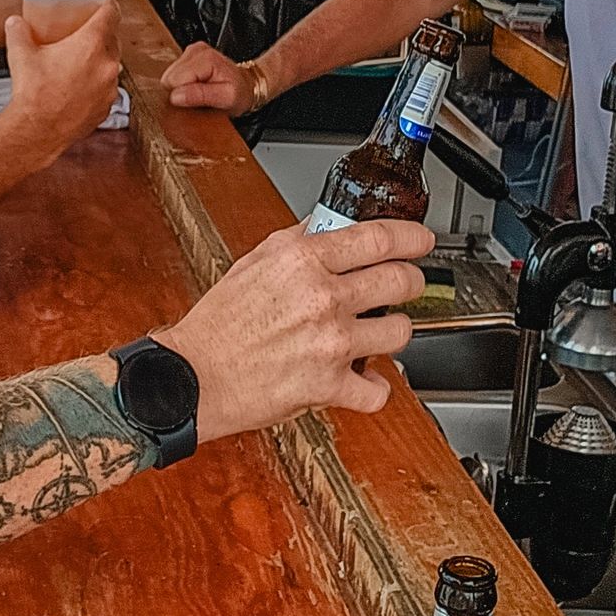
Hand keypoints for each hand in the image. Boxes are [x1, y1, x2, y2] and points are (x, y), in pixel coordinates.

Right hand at [0, 6, 119, 148]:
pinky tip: (79, 86)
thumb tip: (15, 22)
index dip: (108, 5)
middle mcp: (106, 65)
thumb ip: (18, 31)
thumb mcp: (20, 53)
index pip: (111, 14)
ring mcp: (109, 88)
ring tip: (80, 62)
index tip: (103, 4)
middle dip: (101, 35)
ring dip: (99, 61)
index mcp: (91, 44)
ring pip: (111, 66)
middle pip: (113, 39)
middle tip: (85, 33)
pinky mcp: (106, 107)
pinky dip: (97, 84)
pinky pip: (106, 88)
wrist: (36, 131)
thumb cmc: (33, 94)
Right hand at [161, 218, 432, 438]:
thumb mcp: (253, 262)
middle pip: (401, 280)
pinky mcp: (328, 386)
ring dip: (394, 332)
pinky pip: (377, 390)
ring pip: (400, 332)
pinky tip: (365, 379)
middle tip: (408, 284)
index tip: (422, 240)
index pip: (377, 238)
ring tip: (379, 333)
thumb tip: (328, 226)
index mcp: (302, 260)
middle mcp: (322, 297)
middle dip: (412, 281)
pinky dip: (375, 388)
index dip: (411, 237)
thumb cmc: (217, 324)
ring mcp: (330, 343)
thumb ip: (296, 242)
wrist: (194, 376)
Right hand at [162, 41, 259, 113]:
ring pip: (169, 76)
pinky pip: (173, 74)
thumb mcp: (226, 99)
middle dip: (180, 91)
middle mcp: (197, 50)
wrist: (246, 85)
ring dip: (181, 88)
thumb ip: (201, 96)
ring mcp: (191, 51)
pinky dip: (181, 83)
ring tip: (199, 90)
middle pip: (169, 77)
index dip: (182, 95)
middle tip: (200, 96)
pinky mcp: (187, 56)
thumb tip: (176, 96)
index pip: (175, 80)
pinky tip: (195, 85)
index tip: (198, 99)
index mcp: (206, 59)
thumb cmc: (239, 93)